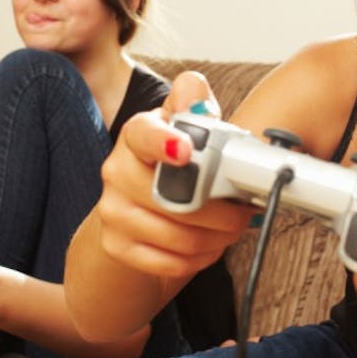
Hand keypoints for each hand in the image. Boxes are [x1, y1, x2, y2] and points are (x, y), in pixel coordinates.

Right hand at [95, 71, 255, 279]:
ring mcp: (113, 211)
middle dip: (222, 210)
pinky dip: (201, 258)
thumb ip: (195, 105)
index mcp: (136, 135)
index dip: (165, 141)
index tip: (186, 150)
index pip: (144, 134)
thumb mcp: (184, 126)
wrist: (135, 208)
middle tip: (243, 209)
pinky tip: (209, 245)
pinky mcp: (118, 245)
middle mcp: (116, 171)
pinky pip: (171, 262)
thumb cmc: (170, 164)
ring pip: (179, 236)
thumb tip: (197, 95)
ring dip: (218, 237)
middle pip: (176, 199)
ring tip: (232, 228)